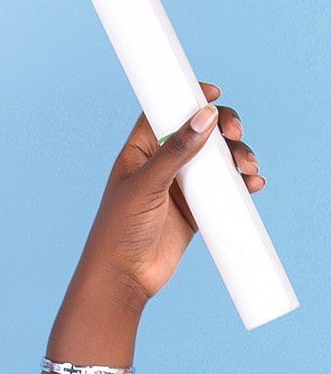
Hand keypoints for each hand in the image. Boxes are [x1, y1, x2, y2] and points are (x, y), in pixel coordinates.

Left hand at [73, 81, 266, 310]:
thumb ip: (176, 152)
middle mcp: (162, 165)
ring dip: (237, 157)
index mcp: (141, 151)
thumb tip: (205, 116)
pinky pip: (224, 190)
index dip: (189, 97)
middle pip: (200, 132)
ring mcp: (181, 187)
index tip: (214, 94)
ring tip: (247, 168)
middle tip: (235, 134)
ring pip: (216, 160)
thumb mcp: (147, 185)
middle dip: (224, 129)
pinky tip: (252, 184)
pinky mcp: (196, 211)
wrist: (123, 279)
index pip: (166, 111)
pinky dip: (241, 184)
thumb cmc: (120, 230)